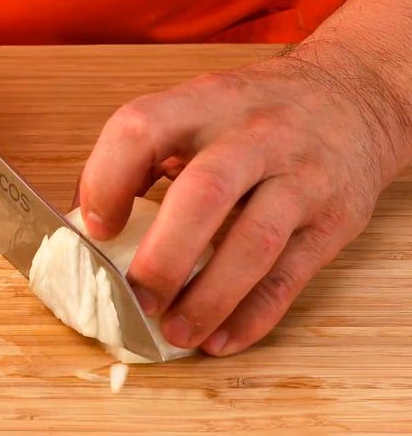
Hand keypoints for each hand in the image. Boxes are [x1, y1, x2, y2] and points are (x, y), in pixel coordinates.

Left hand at [77, 44, 410, 355]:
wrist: (353, 95)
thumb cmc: (251, 115)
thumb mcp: (194, 110)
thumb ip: (140, 160)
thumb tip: (83, 227)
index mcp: (202, 102)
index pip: (142, 128)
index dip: (108, 179)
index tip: (94, 228)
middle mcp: (254, 135)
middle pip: (205, 192)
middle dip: (164, 255)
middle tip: (136, 298)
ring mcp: (301, 177)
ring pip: (254, 242)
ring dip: (209, 297)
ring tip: (174, 332)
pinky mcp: (334, 219)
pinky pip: (292, 275)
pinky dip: (254, 315)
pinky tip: (221, 339)